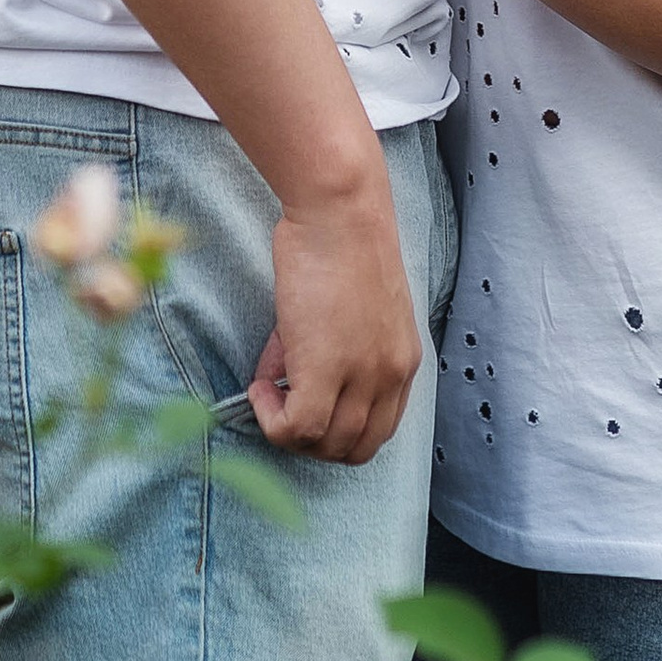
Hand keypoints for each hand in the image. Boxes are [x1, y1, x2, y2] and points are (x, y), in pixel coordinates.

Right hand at [252, 175, 425, 463]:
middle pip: (355, 449)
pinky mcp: (327, 370)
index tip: (305, 406)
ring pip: (326, 445)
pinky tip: (258, 387)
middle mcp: (391, 376)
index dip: (336, 432)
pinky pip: (297, 428)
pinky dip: (271, 419)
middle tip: (282, 409)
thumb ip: (326, 353)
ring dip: (288, 431)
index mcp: (403, 362)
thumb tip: (280, 382)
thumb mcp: (348, 310)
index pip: (377, 431)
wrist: (339, 212)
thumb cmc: (340, 244)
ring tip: (266, 391)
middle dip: (313, 443)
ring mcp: (363, 375)